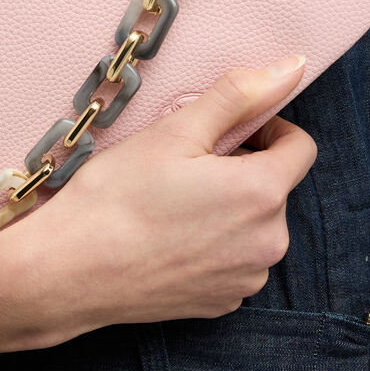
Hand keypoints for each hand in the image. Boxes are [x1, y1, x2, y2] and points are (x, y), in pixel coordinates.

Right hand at [0, 53, 313, 370]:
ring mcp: (246, 279)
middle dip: (240, 170)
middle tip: (183, 166)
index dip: (268, 128)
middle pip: (274, 188)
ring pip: (253, 226)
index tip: (227, 130)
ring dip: (228, 210)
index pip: (301, 147)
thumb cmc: (116, 196)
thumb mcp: (175, 131)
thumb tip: (292, 66)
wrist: (68, 271)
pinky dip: (211, 246)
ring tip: (171, 206)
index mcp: (263, 193)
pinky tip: (167, 239)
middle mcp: (269, 242)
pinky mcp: (222, 303)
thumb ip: (238, 95)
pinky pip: (233, 262)